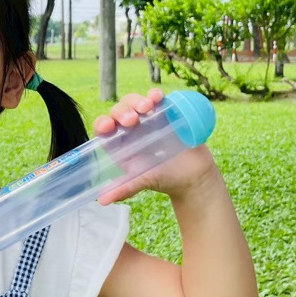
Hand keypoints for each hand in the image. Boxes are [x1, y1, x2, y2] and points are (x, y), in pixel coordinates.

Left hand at [94, 89, 217, 204]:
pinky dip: (155, 95)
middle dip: (122, 111)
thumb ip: (125, 188)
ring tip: (146, 108)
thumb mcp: (142, 182)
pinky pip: (156, 99)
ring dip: (137, 101)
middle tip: (132, 120)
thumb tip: (102, 201)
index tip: (108, 126)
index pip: (104, 129)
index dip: (103, 124)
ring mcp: (147, 119)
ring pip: (134, 102)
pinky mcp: (165, 113)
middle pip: (118, 111)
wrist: (192, 175)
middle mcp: (130, 129)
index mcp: (119, 144)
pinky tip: (157, 97)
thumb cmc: (163, 179)